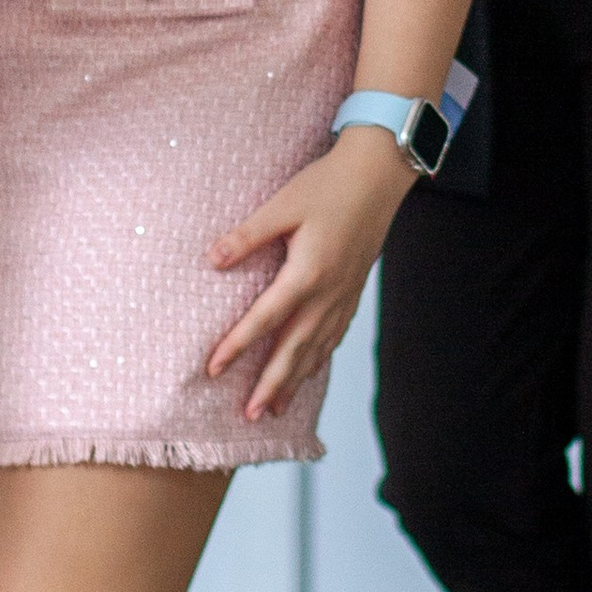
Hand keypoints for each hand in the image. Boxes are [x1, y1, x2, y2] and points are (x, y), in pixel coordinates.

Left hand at [208, 131, 414, 417]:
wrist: (379, 175)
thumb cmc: (328, 184)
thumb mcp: (283, 204)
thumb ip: (248, 236)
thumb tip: (212, 261)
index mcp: (307, 273)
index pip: (264, 319)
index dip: (236, 346)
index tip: (212, 370)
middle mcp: (328, 293)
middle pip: (294, 349)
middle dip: (271, 385)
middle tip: (250, 416)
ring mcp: (344, 295)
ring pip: (317, 349)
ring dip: (295, 382)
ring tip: (275, 409)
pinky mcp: (353, 291)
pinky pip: (334, 336)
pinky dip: (319, 360)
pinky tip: (309, 371)